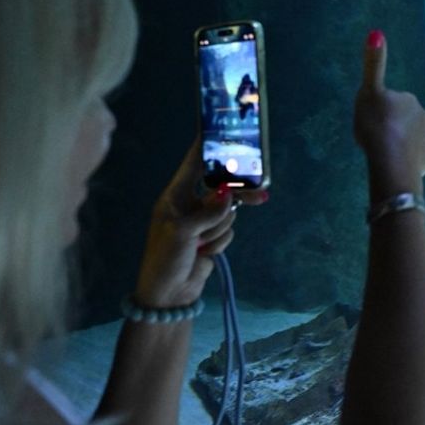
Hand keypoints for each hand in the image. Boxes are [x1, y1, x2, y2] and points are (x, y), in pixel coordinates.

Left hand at [134, 140, 268, 307]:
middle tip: (259, 194)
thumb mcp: (182, 233)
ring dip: (219, 229)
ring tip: (203, 244)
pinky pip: (228, 229)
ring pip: (228, 212)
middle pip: (220, 187)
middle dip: (234, 196)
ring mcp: (202, 221)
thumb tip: (228, 195)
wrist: (168, 295)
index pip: (193, 165)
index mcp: (174, 197)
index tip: (220, 129)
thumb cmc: (164, 259)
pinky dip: (220, 241)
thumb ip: (208, 211)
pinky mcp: (212, 237)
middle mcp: (188, 204)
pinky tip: (206, 252)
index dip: (206, 147)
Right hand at [354, 30, 424, 200]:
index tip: (374, 121)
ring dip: (402, 143)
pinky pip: (417, 157)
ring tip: (386, 154)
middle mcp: (424, 115)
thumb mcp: (368, 91)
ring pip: (413, 139)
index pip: (394, 102)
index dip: (382, 111)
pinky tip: (396, 164)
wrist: (391, 160)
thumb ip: (373, 64)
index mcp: (409, 99)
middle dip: (394, 126)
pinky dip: (408, 159)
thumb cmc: (376, 124)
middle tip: (377, 138)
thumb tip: (376, 33)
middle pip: (405, 120)